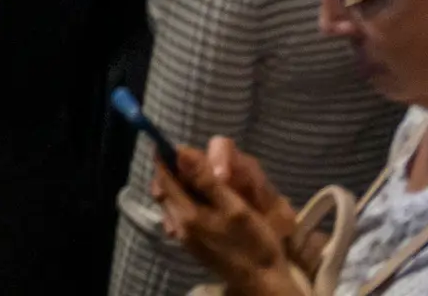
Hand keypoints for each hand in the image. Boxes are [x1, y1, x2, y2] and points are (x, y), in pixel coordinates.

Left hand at [154, 138, 304, 295]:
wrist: (263, 283)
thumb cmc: (254, 242)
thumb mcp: (234, 207)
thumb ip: (206, 180)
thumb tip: (180, 152)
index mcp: (187, 215)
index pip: (164, 179)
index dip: (165, 158)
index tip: (169, 145)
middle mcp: (180, 226)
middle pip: (165, 191)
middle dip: (171, 172)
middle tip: (188, 160)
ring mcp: (186, 238)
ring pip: (172, 203)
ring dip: (178, 187)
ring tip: (197, 178)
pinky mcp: (194, 245)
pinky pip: (180, 216)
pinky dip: (185, 203)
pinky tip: (203, 201)